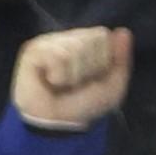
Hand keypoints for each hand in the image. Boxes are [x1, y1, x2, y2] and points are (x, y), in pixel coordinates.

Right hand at [11, 27, 132, 130]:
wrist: (59, 123)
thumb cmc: (84, 105)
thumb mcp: (113, 85)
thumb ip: (122, 59)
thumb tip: (122, 31)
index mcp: (85, 41)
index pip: (102, 35)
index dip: (101, 60)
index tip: (90, 78)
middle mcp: (66, 38)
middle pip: (89, 40)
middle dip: (87, 68)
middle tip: (74, 84)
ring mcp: (48, 42)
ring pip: (75, 48)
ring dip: (72, 75)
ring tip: (61, 85)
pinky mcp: (32, 52)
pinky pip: (58, 57)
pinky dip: (59, 76)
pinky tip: (49, 82)